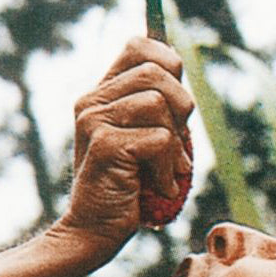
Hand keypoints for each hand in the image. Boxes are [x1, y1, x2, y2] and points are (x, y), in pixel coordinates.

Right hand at [57, 37, 193, 253]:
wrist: (94, 230)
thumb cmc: (124, 189)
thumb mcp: (141, 142)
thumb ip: (155, 111)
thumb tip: (182, 81)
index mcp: (101, 95)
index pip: (139, 46)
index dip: (169, 61)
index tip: (177, 103)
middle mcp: (93, 102)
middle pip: (157, 71)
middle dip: (182, 109)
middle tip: (178, 146)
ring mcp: (95, 122)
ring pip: (160, 104)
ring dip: (176, 146)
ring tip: (168, 173)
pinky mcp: (105, 145)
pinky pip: (159, 140)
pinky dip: (169, 169)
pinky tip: (160, 187)